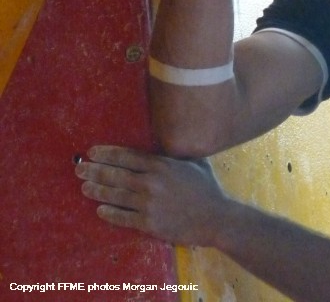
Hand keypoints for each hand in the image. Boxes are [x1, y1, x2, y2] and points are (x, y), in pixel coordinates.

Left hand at [75, 146, 227, 245]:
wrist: (215, 217)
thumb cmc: (206, 188)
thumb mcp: (192, 162)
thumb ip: (174, 155)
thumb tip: (166, 143)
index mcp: (161, 165)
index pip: (126, 156)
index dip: (107, 153)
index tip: (92, 152)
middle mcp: (151, 182)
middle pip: (115, 174)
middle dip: (94, 170)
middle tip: (79, 168)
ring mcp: (148, 204)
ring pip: (115, 195)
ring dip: (96, 190)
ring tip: (83, 187)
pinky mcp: (149, 223)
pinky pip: (123, 217)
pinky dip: (109, 213)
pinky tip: (99, 209)